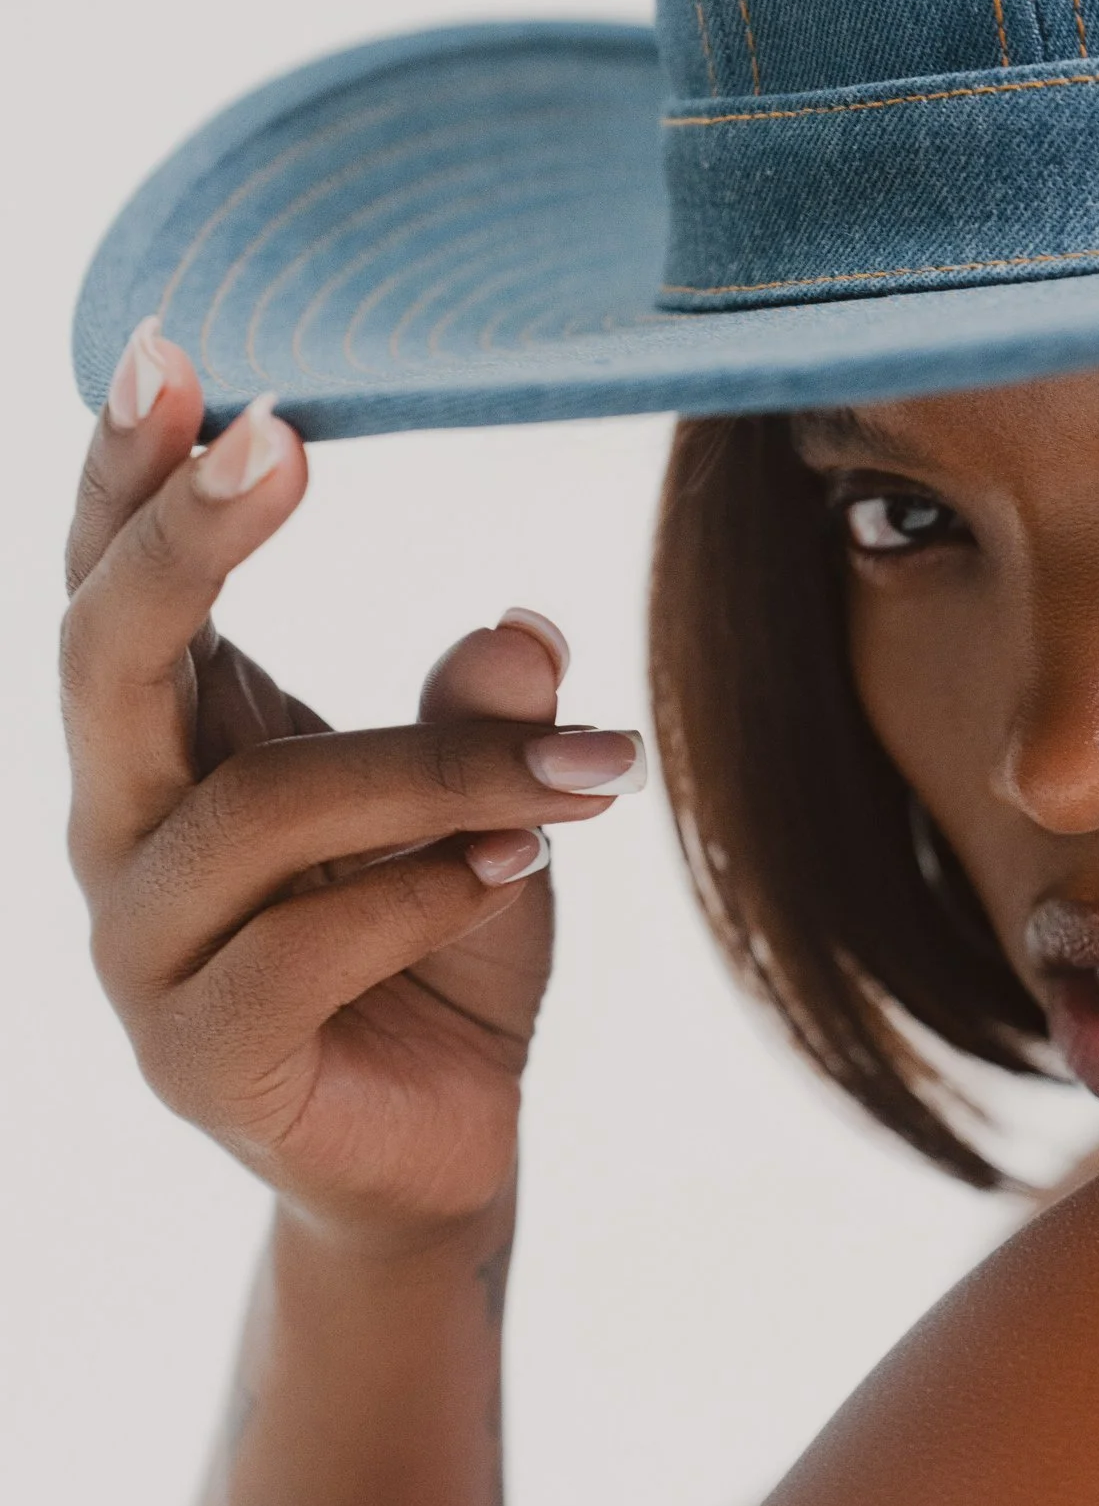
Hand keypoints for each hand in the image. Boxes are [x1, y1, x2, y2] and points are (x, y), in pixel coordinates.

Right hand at [63, 323, 645, 1251]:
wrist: (437, 1153)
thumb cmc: (439, 950)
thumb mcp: (483, 808)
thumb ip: (479, 715)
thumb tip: (526, 620)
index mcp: (163, 743)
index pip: (112, 585)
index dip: (128, 471)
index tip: (181, 351)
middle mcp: (120, 832)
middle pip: (106, 656)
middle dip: (189, 538)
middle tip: (283, 439)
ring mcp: (139, 951)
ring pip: (261, 811)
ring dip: (437, 771)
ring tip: (586, 762)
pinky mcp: (199, 1055)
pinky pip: (303, 946)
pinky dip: (423, 893)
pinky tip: (523, 869)